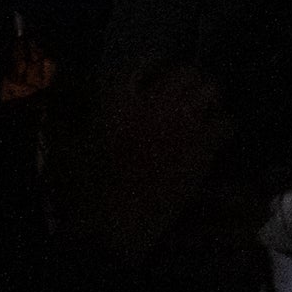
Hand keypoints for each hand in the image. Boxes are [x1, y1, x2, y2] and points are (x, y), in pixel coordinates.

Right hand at [47, 62, 225, 264]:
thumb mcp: (65, 150)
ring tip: (198, 107)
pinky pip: (227, 122)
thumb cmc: (82, 191)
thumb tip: (67, 103)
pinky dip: (222, 125)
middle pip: (182, 71)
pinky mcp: (203, 147)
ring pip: (209, 89)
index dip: (147, 64)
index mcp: (116, 101)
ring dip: (204, 96)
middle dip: (181, 78)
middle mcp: (155, 104)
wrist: (111, 228)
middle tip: (176, 91)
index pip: (138, 62)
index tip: (151, 70)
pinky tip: (214, 133)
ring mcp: (184, 124)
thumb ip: (68, 120)